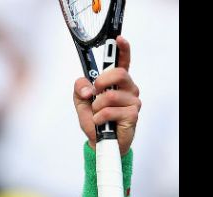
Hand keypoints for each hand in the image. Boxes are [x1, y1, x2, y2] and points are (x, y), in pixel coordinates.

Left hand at [73, 36, 140, 155]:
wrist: (98, 142)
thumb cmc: (94, 119)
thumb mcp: (80, 102)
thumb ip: (79, 88)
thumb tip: (87, 88)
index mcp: (117, 82)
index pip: (123, 61)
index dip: (122, 49)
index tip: (118, 39)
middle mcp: (128, 88)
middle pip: (119, 73)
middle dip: (101, 82)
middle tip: (94, 93)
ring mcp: (133, 101)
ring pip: (110, 95)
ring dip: (96, 107)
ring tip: (97, 114)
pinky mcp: (132, 115)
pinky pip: (110, 112)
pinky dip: (99, 118)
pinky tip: (101, 123)